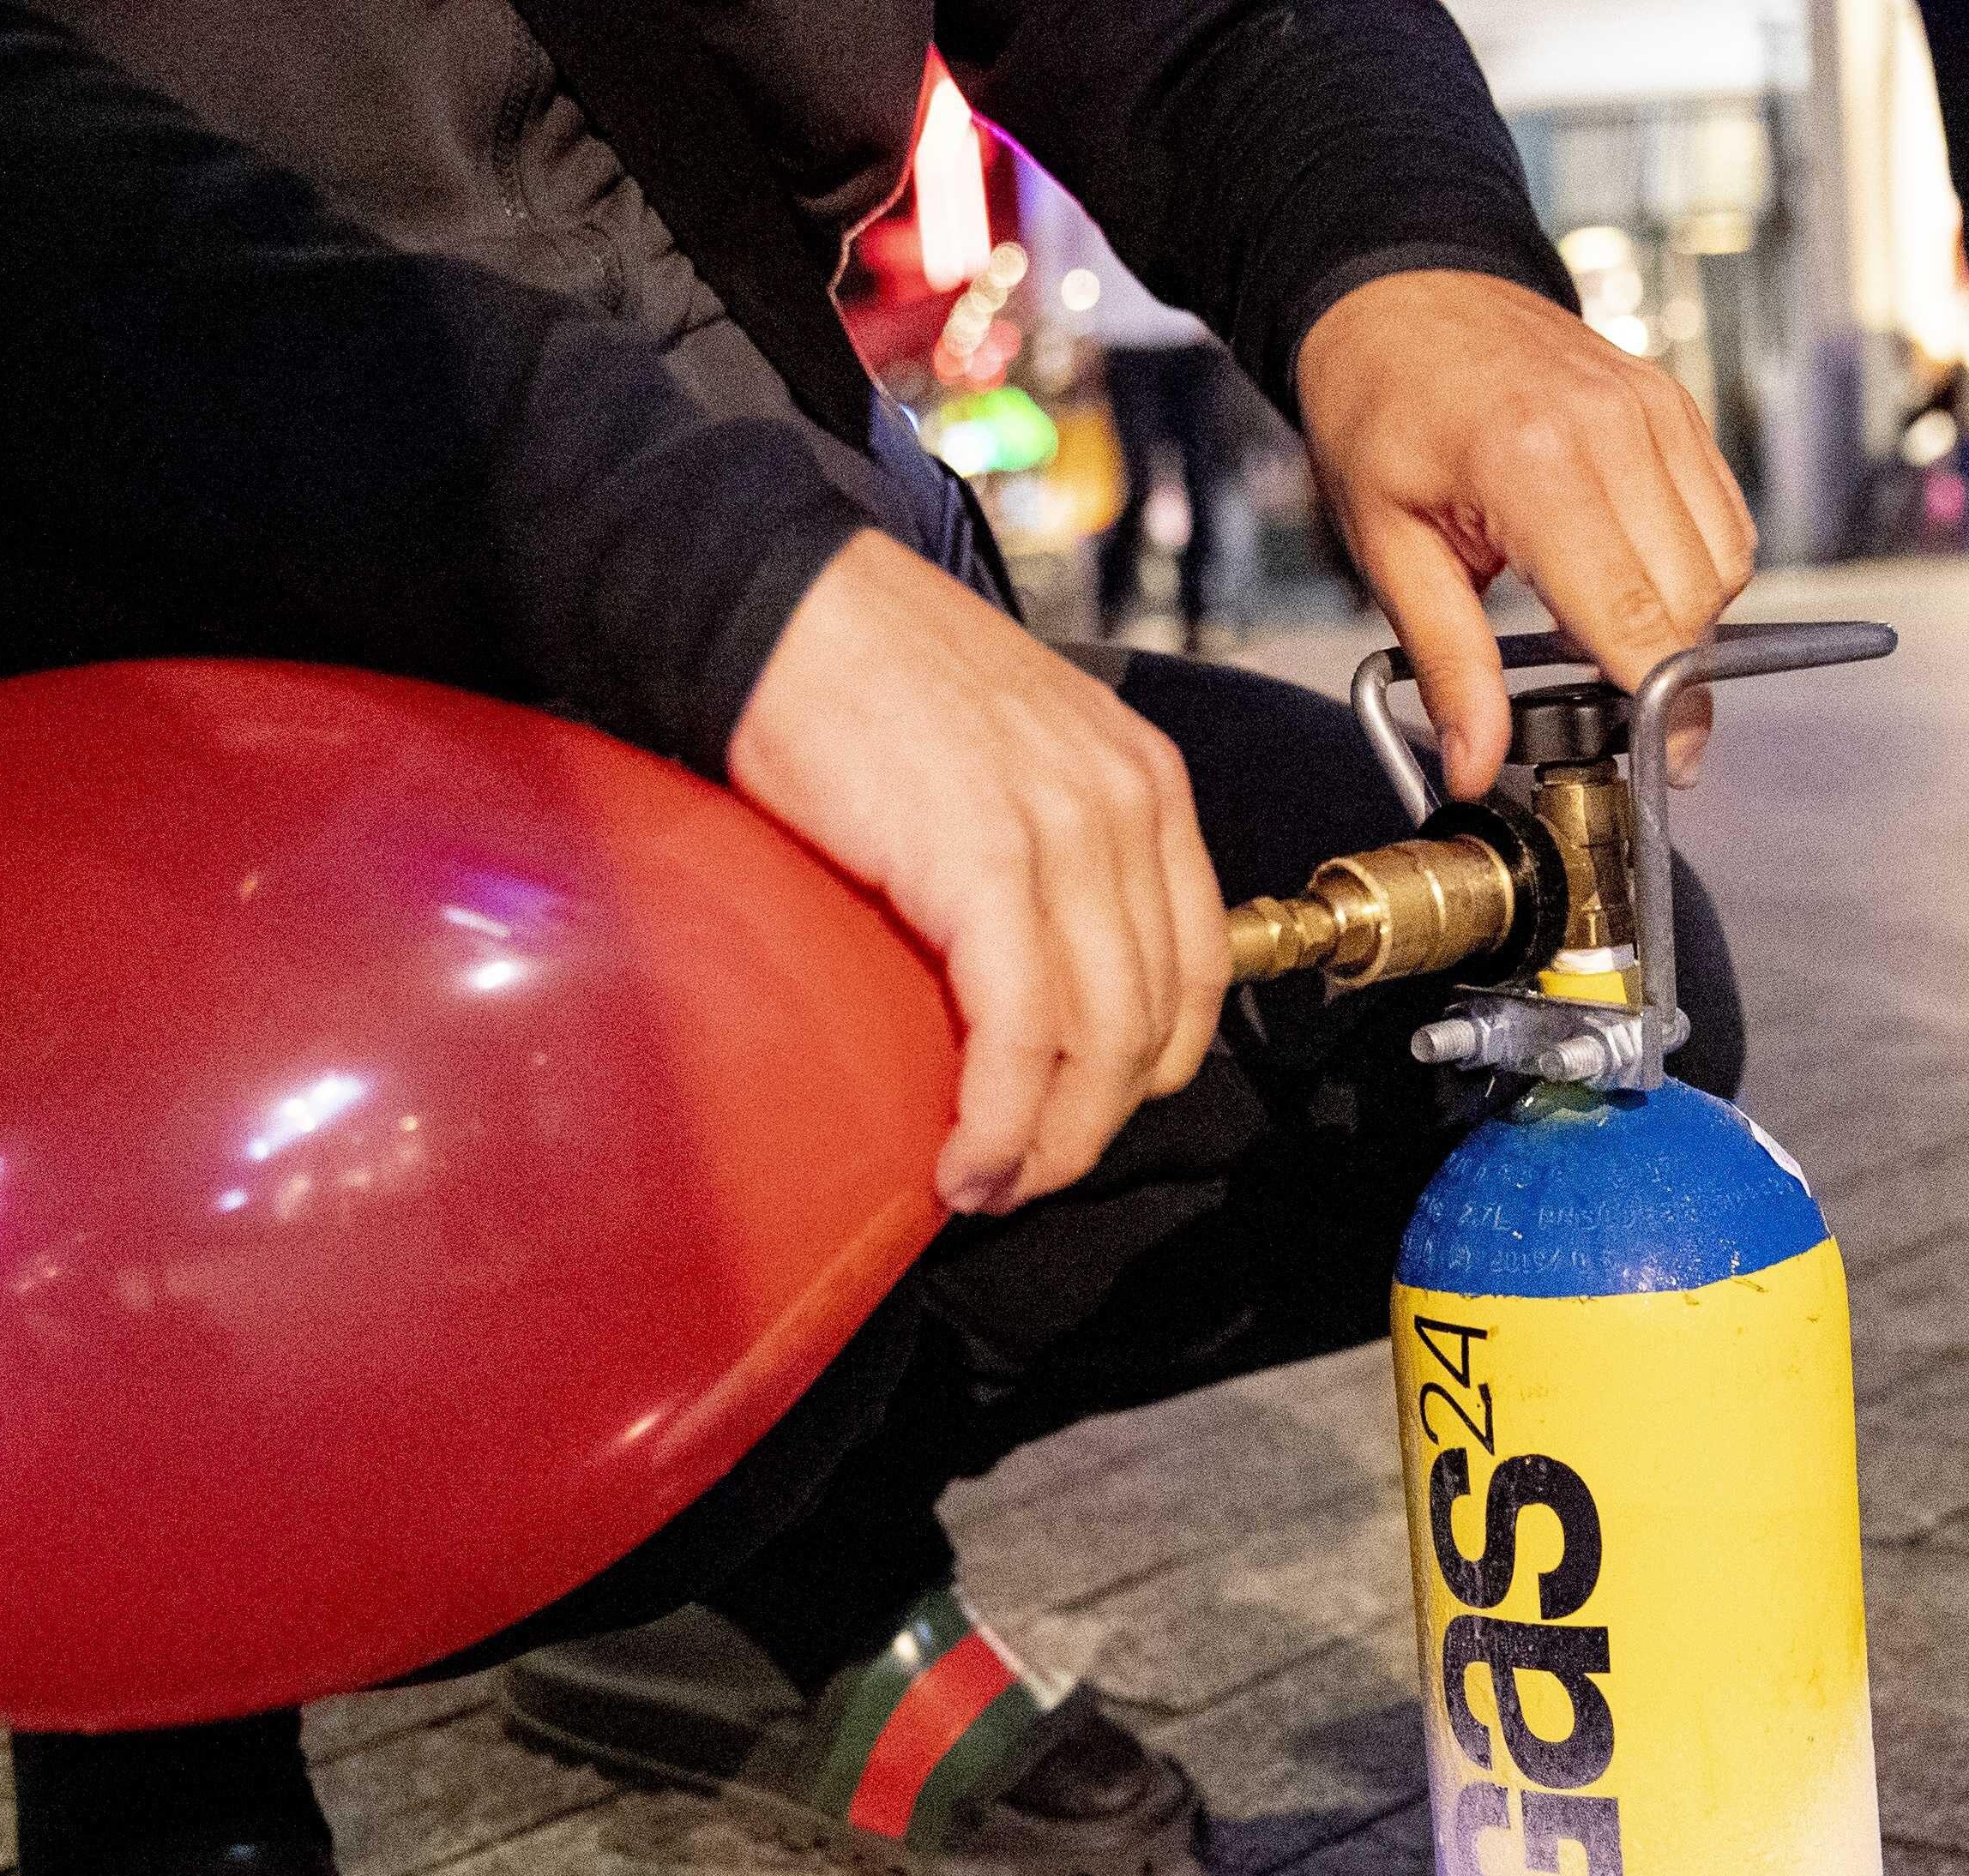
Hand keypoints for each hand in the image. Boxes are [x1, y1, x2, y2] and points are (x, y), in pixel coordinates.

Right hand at [730, 532, 1228, 1213]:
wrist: (774, 598)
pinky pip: (1022, 1034)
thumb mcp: (1002, 747)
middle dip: (1093, 1127)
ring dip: (1047, 1146)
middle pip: (1154, 1022)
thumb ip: (1039, 842)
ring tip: (988, 1185)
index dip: (1145, 1069)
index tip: (1080, 1118)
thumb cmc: (860, 670)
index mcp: (1141, 778)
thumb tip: (1014, 966)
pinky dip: (1001, 1122)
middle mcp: (1125, 805)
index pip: (1194, 967)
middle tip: (1024, 1178)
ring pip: (1101, 1044)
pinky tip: (964, 1158)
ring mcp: (1065, 834)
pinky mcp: (984, 865)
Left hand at [1298, 270, 1756, 798]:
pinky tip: (1624, 574)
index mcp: (1534, 465)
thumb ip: (1448, 664)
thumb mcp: (1388, 548)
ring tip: (1599, 627)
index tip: (1659, 763)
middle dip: (1668, 674)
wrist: (1402, 298)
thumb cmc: (1382, 407)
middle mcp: (1613, 429)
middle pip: (1695, 602)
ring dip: (1682, 621)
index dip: (1660, 706)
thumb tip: (1475, 762)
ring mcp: (1654, 410)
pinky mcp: (1674, 406)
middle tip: (1609, 706)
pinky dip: (1694, 568)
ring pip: (1725, 564)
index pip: (1638, 617)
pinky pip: (1724, 518)